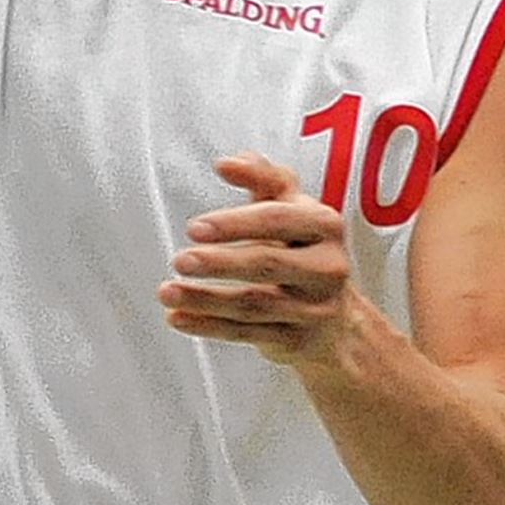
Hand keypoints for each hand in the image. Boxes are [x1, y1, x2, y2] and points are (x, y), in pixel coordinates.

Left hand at [159, 152, 355, 364]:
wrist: (337, 319)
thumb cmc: (304, 249)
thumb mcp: (290, 207)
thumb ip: (262, 177)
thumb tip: (227, 162)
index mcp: (325, 226)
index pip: (278, 219)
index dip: (235, 222)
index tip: (195, 227)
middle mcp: (327, 267)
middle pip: (268, 263)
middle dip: (220, 263)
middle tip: (180, 259)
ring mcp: (314, 308)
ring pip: (253, 304)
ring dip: (205, 298)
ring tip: (167, 291)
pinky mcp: (297, 341)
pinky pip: (246, 334)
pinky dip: (209, 326)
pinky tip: (177, 316)